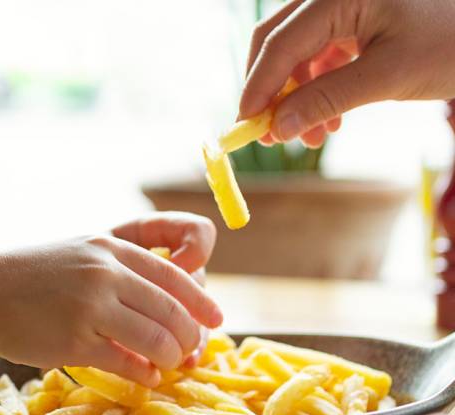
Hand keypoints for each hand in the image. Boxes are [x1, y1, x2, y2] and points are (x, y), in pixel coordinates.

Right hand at [0, 213, 222, 386]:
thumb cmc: (28, 278)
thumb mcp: (78, 254)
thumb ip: (120, 270)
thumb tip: (167, 304)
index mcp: (110, 246)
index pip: (177, 273)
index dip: (202, 301)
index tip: (214, 319)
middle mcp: (105, 272)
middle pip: (174, 310)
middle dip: (189, 337)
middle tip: (189, 352)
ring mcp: (91, 306)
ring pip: (158, 338)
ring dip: (170, 358)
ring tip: (166, 365)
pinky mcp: (75, 341)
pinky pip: (128, 364)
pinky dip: (144, 375)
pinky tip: (144, 377)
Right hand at [239, 0, 454, 147]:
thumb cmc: (451, 42)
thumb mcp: (389, 76)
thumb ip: (327, 100)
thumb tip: (278, 128)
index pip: (280, 43)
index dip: (258, 87)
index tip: (245, 127)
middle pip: (277, 41)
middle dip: (271, 92)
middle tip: (269, 135)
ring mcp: (343, 3)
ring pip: (296, 51)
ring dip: (296, 96)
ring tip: (311, 137)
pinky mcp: (355, 17)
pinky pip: (319, 53)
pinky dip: (317, 87)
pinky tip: (328, 119)